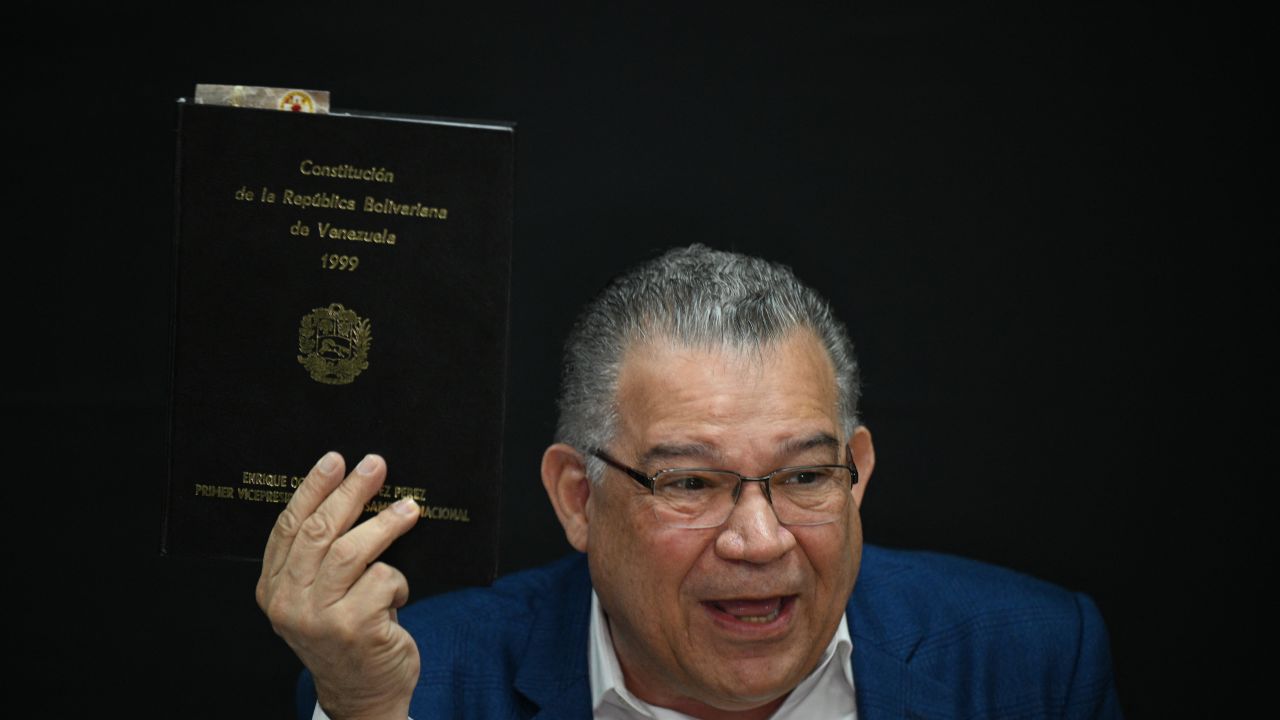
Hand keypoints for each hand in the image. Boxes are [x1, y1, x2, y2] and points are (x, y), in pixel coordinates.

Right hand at [256, 452, 420, 719]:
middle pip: (319, 531)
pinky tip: (397, 593)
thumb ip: (321, 558)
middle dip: (350, 492)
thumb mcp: (318, 599)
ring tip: (408, 509)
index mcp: (273, 590)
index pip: (288, 527)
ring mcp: (319, 617)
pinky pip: (382, 579)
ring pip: (352, 551)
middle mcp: (288, 603)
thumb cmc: (347, 635)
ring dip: (385, 524)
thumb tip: (351, 493)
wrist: (363, 695)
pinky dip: (396, 579)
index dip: (312, 489)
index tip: (335, 461)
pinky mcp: (354, 627)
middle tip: (375, 465)